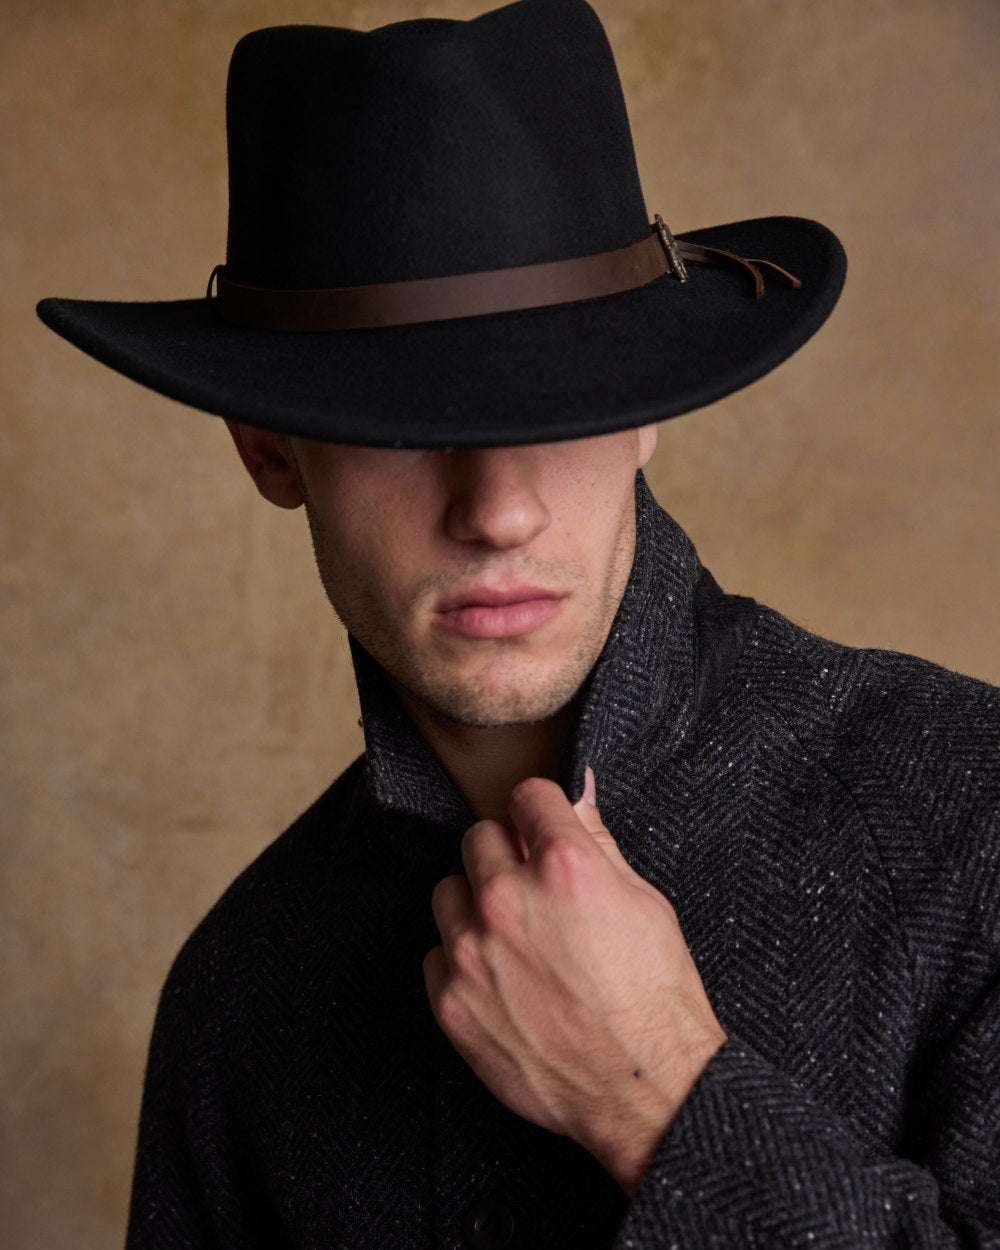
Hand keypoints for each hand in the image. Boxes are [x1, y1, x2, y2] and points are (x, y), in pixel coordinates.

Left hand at [423, 769, 726, 1195]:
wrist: (647, 1089)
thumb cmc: (655, 998)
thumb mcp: (644, 901)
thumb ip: (598, 841)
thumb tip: (577, 794)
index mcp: (564, 866)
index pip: (527, 796)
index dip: (541, 811)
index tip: (542, 827)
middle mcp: (510, 900)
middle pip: (479, 837)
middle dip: (507, 853)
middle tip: (533, 887)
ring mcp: (474, 953)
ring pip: (449, 891)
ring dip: (477, 903)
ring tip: (515, 937)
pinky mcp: (453, 1001)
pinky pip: (436, 954)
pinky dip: (462, 960)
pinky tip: (500, 979)